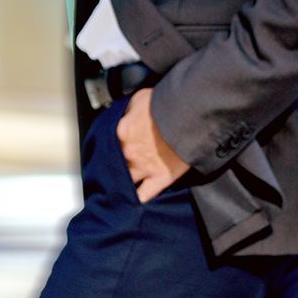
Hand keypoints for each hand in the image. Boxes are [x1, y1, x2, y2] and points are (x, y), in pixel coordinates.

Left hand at [117, 88, 189, 202]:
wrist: (192, 113)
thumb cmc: (168, 102)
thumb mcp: (140, 97)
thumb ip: (127, 110)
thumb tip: (122, 117)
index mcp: (120, 132)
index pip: (105, 144)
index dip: (107, 147)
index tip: (108, 150)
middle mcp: (127, 154)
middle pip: (112, 166)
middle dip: (111, 168)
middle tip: (110, 170)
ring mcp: (143, 167)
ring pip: (124, 183)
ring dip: (121, 185)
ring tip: (118, 188)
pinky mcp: (161, 177)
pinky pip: (144, 195)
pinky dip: (138, 198)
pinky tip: (133, 200)